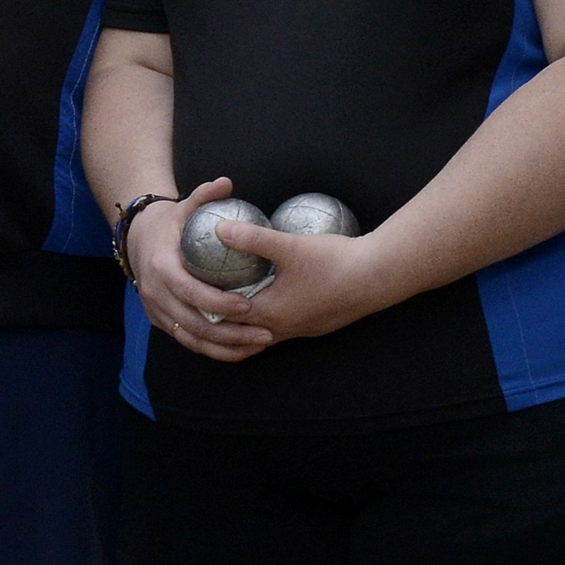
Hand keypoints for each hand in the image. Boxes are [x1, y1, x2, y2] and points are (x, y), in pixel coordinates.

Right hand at [124, 178, 271, 363]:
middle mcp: (154, 293)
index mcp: (160, 267)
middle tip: (263, 332)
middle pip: (192, 322)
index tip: (246, 305)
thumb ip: (204, 195)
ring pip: (190, 337)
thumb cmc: (169, 224)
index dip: (217, 303)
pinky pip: (187, 340)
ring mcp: (155, 309)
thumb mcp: (183, 207)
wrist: (137, 238)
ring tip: (257, 344)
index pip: (189, 291)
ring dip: (224, 347)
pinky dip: (212, 349)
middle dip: (229, 332)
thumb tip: (226, 183)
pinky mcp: (160, 320)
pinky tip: (239, 350)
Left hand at [201, 218, 406, 347]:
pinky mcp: (311, 327)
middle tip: (194, 301)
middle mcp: (280, 330)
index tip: (185, 290)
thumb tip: (218, 227)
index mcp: (269, 315)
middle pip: (235, 334)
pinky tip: (259, 301)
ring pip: (256, 337)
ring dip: (237, 326)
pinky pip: (274, 330)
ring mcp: (297, 331)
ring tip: (220, 306)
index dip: (201, 306)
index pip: (222, 318)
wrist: (379, 276)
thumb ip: (252, 238)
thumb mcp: (289, 245)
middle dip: (214, 321)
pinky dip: (258, 323)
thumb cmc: (335, 261)